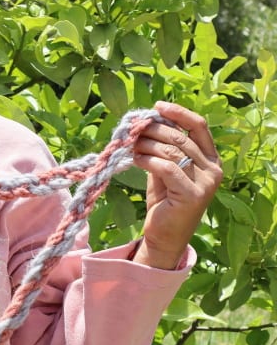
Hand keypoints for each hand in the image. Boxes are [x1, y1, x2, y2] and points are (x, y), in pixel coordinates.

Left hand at [130, 100, 222, 268]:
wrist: (164, 237)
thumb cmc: (165, 203)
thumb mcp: (166, 171)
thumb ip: (165, 149)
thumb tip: (149, 122)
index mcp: (212, 159)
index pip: (198, 126)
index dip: (178, 113)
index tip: (157, 106)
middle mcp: (214, 170)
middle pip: (181, 137)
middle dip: (155, 129)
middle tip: (134, 129)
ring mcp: (206, 183)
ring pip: (173, 151)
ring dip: (147, 144)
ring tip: (131, 145)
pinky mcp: (192, 195)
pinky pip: (166, 167)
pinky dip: (148, 160)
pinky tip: (136, 159)